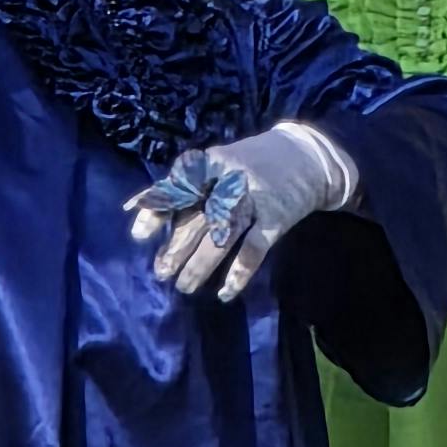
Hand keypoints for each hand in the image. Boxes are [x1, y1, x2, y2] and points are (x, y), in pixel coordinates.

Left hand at [127, 119, 358, 303]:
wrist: (308, 154)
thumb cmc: (252, 163)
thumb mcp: (220, 163)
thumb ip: (187, 185)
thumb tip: (138, 210)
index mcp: (214, 164)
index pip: (180, 188)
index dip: (158, 210)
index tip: (139, 237)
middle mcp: (232, 181)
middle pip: (199, 217)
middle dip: (177, 247)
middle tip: (161, 272)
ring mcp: (256, 199)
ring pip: (223, 236)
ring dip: (201, 264)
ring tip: (184, 286)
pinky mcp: (277, 218)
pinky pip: (254, 250)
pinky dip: (239, 273)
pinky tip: (225, 292)